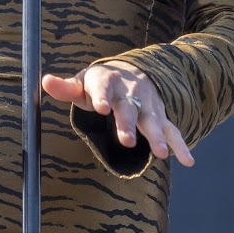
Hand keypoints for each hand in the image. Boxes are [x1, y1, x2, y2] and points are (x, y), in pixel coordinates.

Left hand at [41, 60, 193, 166]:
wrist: (132, 71)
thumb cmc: (101, 83)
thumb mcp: (83, 82)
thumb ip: (66, 87)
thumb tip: (45, 81)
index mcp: (106, 81)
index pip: (102, 88)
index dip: (101, 97)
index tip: (100, 108)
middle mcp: (129, 92)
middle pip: (128, 107)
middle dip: (128, 123)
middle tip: (127, 141)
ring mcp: (147, 105)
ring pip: (152, 120)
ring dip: (157, 136)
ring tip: (160, 153)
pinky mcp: (160, 116)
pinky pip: (172, 131)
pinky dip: (180, 145)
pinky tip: (188, 161)